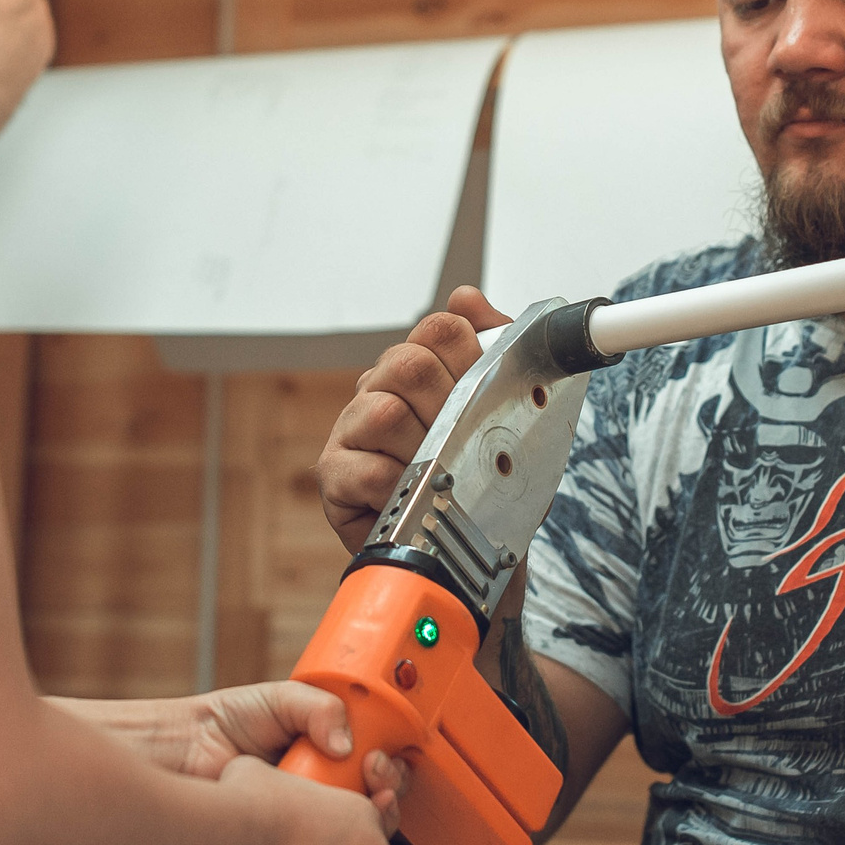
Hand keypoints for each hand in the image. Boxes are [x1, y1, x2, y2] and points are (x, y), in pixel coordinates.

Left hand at [57, 686, 409, 810]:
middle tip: (371, 780)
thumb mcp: (282, 699)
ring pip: (355, 835)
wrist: (183, 752)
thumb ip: (320, 708)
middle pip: (376, 803)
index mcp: (330, 753)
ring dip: (365, 824)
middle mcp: (323, 788)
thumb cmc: (226, 722)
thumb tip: (348, 743)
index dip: (389, 767)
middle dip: (385, 793)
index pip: (378, 766)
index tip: (379, 762)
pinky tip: (325, 840)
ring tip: (353, 808)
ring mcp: (306, 820)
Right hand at [315, 285, 510, 550]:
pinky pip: (366, 470)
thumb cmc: (484, 478)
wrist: (476, 548)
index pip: (438, 329)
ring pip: (385, 412)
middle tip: (464, 440)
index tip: (487, 392)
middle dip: (450, 407)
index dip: (470, 357)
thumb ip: (495, 344)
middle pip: (409, 364)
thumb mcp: (510, 408)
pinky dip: (398, 487)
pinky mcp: (335, 476)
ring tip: (437, 472)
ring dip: (423, 449)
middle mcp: (379, 389)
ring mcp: (352, 430)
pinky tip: (412, 496)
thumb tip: (466, 297)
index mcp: (417, 367)